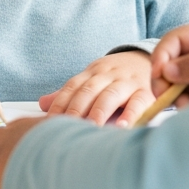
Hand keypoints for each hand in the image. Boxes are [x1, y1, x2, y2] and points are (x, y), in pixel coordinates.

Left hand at [38, 50, 153, 126]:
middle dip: (76, 109)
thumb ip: (70, 94)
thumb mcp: (92, 80)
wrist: (144, 60)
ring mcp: (127, 82)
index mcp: (91, 73)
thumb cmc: (113, 77)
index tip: (49, 122)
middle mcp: (107, 75)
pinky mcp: (146, 91)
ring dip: (99, 112)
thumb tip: (42, 104)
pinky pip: (138, 102)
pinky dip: (130, 114)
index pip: (72, 87)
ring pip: (110, 95)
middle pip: (88, 90)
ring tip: (92, 128)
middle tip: (68, 128)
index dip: (60, 104)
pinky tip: (123, 127)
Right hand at [150, 24, 188, 107]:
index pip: (176, 39)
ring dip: (174, 95)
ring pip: (173, 82)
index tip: (158, 73)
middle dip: (163, 78)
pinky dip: (182, 104)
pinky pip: (182, 97)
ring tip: (187, 105)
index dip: (162, 54)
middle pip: (169, 61)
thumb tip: (166, 70)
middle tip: (163, 96)